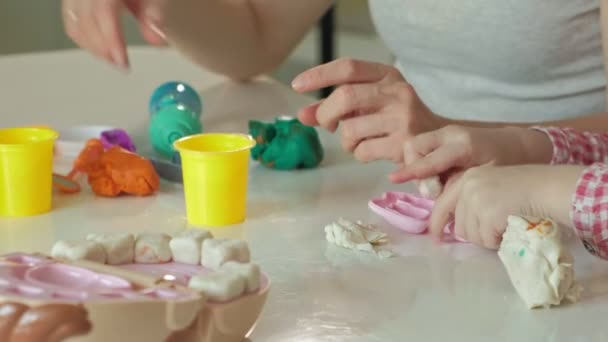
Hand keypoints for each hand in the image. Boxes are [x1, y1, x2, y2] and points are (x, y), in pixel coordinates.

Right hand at [62, 0, 166, 68]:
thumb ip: (155, 12)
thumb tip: (156, 39)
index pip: (104, 11)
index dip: (112, 39)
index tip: (122, 61)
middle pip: (86, 20)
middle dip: (104, 48)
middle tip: (122, 64)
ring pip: (75, 24)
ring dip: (94, 47)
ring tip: (115, 59)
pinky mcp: (73, 2)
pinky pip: (72, 23)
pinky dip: (86, 40)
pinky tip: (103, 49)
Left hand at [291, 58, 445, 162]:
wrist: (440, 143)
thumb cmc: (397, 121)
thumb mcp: (371, 105)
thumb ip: (338, 106)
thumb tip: (302, 115)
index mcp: (388, 76)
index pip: (348, 67)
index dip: (319, 75)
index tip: (297, 86)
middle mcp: (398, 92)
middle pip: (345, 96)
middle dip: (326, 113)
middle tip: (328, 124)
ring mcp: (403, 118)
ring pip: (350, 129)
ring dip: (345, 141)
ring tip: (357, 141)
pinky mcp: (404, 144)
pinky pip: (362, 151)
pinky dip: (358, 154)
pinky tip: (371, 151)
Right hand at [389, 125, 552, 183]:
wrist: (521, 144)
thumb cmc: (506, 164)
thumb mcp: (483, 178)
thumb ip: (456, 185)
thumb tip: (433, 196)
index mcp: (462, 145)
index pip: (429, 159)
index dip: (411, 171)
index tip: (394, 179)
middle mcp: (449, 134)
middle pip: (413, 146)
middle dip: (413, 168)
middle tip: (432, 189)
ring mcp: (445, 132)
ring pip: (414, 146)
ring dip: (418, 167)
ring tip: (437, 184)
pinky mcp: (444, 135)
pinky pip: (422, 148)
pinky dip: (423, 163)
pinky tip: (439, 176)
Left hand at [429, 165, 581, 248]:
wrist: (548, 188)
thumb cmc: (526, 189)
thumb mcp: (492, 186)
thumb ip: (472, 200)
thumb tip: (456, 226)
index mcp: (467, 178)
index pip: (442, 204)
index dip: (437, 223)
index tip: (436, 237)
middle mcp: (467, 186)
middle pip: (459, 225)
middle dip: (475, 233)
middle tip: (494, 231)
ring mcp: (476, 200)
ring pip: (471, 235)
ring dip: (487, 237)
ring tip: (505, 226)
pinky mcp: (487, 215)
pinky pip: (486, 239)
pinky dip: (498, 240)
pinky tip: (510, 228)